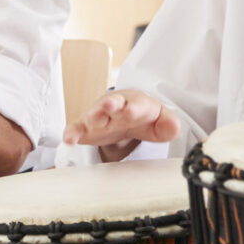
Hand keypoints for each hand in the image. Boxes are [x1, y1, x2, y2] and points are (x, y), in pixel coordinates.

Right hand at [64, 89, 180, 162]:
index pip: (137, 105)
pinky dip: (72, 132)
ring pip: (94, 114)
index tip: (131, 111)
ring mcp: (100, 115)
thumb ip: (169, 125)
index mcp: (136, 103)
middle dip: (111, 105)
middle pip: (113, 103)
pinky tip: (69, 139)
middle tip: (109, 106)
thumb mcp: (160, 122)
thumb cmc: (142, 117)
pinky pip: (77, 128)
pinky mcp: (86, 126)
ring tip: (92, 120)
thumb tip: (173, 126)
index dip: (134, 108)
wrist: (125, 113)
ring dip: (93, 116)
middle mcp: (116, 106)